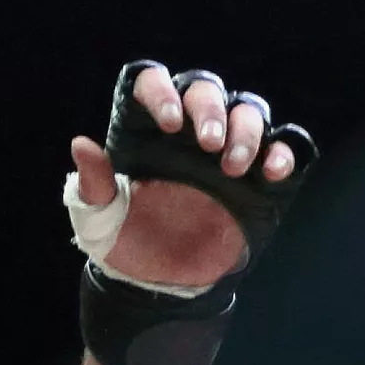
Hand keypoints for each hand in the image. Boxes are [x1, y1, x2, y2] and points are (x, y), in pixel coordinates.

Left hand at [69, 67, 297, 289]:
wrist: (158, 281)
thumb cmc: (124, 242)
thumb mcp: (100, 219)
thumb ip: (93, 184)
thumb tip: (81, 143)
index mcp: (146, 131)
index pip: (152, 83)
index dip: (162, 92)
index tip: (170, 124)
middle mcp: (188, 130)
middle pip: (205, 90)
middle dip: (211, 111)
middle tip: (209, 147)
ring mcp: (226, 148)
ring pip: (247, 110)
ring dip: (245, 132)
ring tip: (232, 169)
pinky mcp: (257, 174)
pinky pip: (283, 145)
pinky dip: (283, 152)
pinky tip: (271, 171)